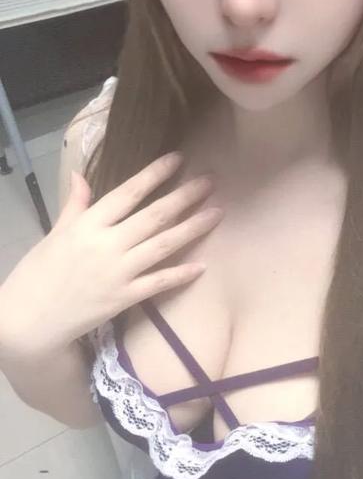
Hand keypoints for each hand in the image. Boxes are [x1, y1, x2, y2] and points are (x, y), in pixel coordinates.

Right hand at [0, 152, 222, 357]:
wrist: (30, 319)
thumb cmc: (40, 272)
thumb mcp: (56, 232)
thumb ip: (76, 204)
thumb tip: (81, 174)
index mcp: (88, 223)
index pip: (128, 192)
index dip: (155, 174)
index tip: (178, 158)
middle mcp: (106, 244)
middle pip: (154, 216)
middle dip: (185, 197)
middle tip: (210, 181)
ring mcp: (118, 272)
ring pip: (163, 245)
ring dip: (192, 228)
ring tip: (217, 213)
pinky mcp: (123, 298)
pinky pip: (158, 283)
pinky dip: (180, 274)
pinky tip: (202, 265)